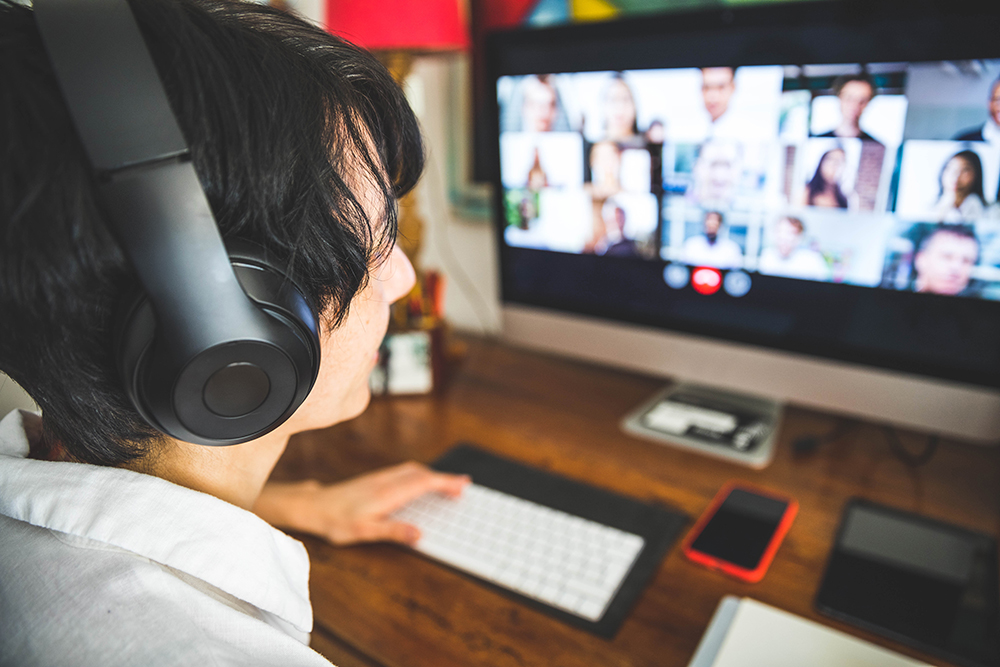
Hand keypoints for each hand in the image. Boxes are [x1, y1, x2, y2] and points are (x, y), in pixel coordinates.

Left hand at [254, 462, 469, 545]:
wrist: (313, 507)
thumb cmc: (336, 521)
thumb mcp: (364, 532)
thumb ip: (393, 531)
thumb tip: (419, 534)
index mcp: (388, 493)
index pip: (424, 482)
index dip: (445, 482)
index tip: (462, 485)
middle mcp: (386, 481)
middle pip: (422, 473)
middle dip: (444, 478)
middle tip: (462, 487)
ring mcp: (380, 478)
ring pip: (413, 470)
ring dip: (432, 475)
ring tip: (446, 486)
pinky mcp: (375, 480)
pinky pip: (404, 473)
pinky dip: (419, 476)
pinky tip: (419, 484)